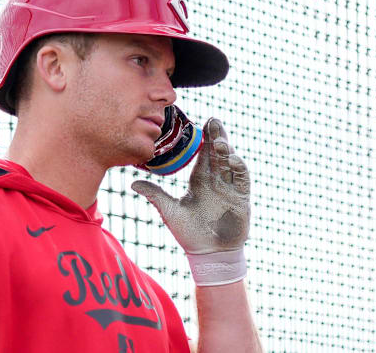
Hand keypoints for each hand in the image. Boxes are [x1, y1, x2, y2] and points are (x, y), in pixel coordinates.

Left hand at [132, 118, 250, 284]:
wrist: (208, 255)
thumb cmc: (189, 234)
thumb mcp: (169, 211)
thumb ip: (155, 195)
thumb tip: (133, 183)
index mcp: (200, 181)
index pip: (202, 155)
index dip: (203, 139)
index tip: (201, 123)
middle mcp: (216, 181)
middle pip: (218, 154)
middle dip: (217, 136)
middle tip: (213, 121)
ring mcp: (230, 189)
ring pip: (230, 162)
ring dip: (227, 150)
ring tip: (220, 141)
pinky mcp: (241, 199)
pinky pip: (242, 179)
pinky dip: (239, 167)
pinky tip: (232, 159)